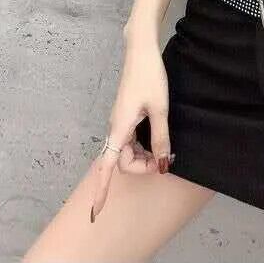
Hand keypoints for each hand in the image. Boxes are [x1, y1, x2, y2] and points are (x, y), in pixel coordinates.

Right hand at [90, 38, 171, 220]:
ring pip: (126, 150)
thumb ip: (161, 138)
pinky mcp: (125, 114)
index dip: (102, 190)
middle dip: (142, 166)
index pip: (108, 166)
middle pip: (122, 161)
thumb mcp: (160, 109)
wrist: (141, 50)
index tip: (96, 212)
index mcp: (119, 128)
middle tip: (167, 158)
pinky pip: (129, 139)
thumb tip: (163, 165)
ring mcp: (119, 121)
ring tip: (165, 148)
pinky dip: (142, 144)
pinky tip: (157, 139)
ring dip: (143, 155)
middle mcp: (115, 127)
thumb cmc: (150, 76)